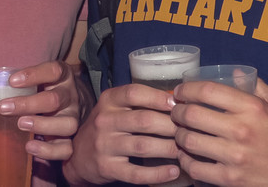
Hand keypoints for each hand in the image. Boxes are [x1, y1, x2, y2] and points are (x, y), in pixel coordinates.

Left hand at [0, 60, 82, 161]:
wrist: (70, 104)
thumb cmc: (43, 91)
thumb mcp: (31, 83)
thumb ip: (4, 88)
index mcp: (61, 77)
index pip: (53, 70)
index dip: (34, 74)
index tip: (12, 81)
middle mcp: (70, 96)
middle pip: (55, 99)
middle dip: (29, 104)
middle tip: (4, 108)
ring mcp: (72, 117)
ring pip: (66, 124)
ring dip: (42, 125)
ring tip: (20, 124)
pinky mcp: (71, 138)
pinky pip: (66, 148)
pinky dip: (48, 150)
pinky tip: (29, 146)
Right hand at [62, 83, 180, 185]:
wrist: (78, 155)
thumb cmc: (107, 126)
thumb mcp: (116, 107)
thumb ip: (140, 102)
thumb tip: (178, 101)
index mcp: (109, 100)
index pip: (134, 93)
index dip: (158, 97)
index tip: (178, 103)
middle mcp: (105, 120)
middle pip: (144, 120)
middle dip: (171, 125)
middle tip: (189, 130)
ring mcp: (105, 145)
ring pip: (143, 146)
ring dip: (169, 148)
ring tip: (185, 149)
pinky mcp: (107, 168)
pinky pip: (136, 172)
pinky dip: (157, 173)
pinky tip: (173, 171)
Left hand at [170, 78, 267, 186]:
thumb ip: (259, 88)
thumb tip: (235, 74)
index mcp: (254, 108)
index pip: (208, 91)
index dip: (188, 88)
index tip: (181, 91)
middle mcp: (242, 130)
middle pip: (192, 115)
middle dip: (177, 111)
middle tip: (176, 111)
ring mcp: (235, 157)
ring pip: (189, 141)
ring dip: (179, 135)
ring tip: (180, 132)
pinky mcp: (231, 180)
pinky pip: (196, 168)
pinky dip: (186, 161)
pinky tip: (188, 156)